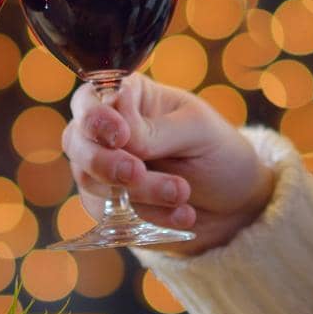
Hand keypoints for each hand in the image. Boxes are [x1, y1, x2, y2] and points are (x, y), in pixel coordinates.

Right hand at [63, 75, 275, 254]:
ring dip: (137, 192)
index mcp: (128, 96)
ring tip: (181, 193)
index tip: (121, 136)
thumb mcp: (198, 130)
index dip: (96, 117)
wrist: (235, 202)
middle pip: (77, 141)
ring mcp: (104, 169)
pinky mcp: (110, 206)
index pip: (91, 99)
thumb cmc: (218, 150)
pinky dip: (146, 217)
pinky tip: (182, 215)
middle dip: (105, 161)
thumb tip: (120, 134)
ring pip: (91, 181)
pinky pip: (109, 215)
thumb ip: (156, 130)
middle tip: (137, 174)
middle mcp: (107, 130)